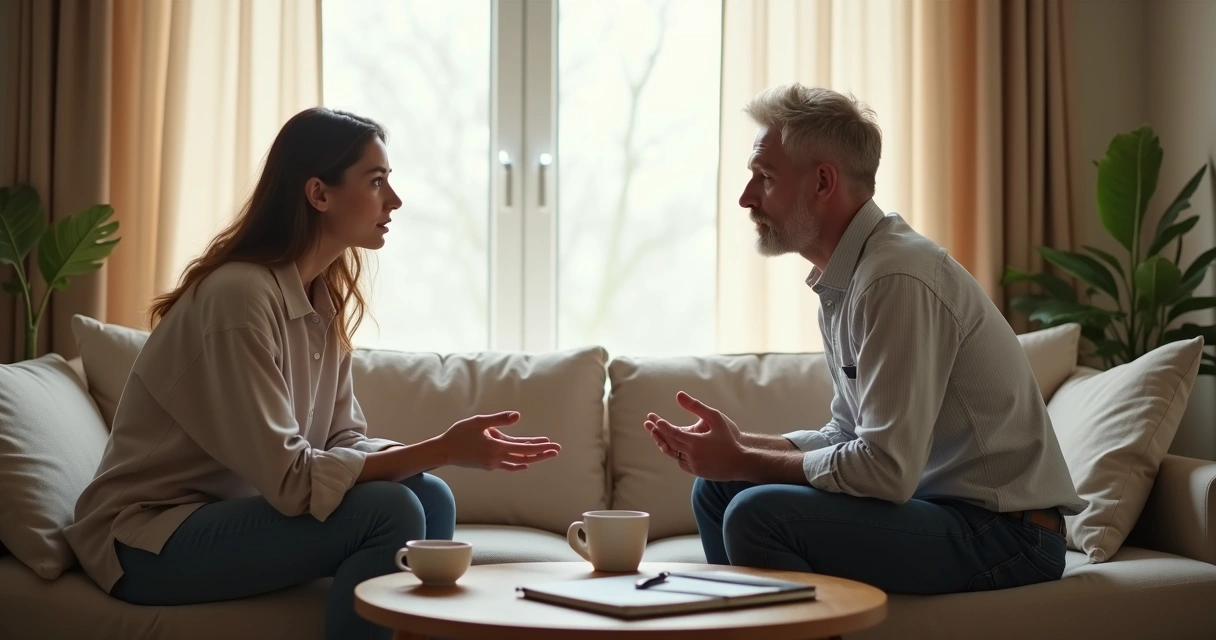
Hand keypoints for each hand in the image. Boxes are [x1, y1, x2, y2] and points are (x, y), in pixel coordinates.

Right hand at [440, 412, 560, 471]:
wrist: (443, 451)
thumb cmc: (460, 434)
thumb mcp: (479, 422)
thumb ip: (499, 419)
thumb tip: (518, 416)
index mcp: (496, 447)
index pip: (524, 448)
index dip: (539, 447)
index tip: (553, 446)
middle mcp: (497, 458)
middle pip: (525, 457)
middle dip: (541, 453)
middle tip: (557, 450)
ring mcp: (493, 464)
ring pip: (518, 461)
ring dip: (532, 458)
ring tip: (545, 453)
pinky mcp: (488, 465)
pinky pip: (508, 465)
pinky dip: (518, 464)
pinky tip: (525, 463)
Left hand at [644, 391, 748, 480]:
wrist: (741, 462)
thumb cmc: (729, 438)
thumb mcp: (715, 418)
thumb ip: (696, 406)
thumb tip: (679, 395)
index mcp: (695, 442)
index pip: (673, 433)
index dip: (662, 426)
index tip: (653, 419)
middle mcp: (692, 455)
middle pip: (670, 442)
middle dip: (657, 432)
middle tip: (648, 423)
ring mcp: (694, 465)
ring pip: (674, 454)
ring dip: (664, 443)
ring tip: (656, 434)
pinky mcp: (697, 472)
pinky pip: (682, 462)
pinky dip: (676, 454)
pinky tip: (673, 446)